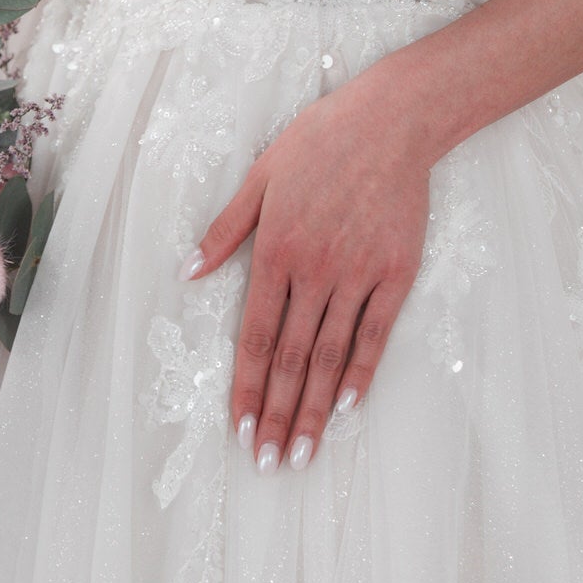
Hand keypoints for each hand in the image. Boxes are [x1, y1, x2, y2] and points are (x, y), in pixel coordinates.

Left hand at [177, 64, 431, 473]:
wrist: (391, 120)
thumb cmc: (321, 139)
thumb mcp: (260, 174)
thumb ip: (225, 229)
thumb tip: (188, 271)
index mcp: (275, 249)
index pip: (254, 335)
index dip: (245, 388)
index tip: (239, 428)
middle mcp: (314, 270)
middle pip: (290, 358)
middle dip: (275, 415)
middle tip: (267, 462)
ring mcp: (357, 274)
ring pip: (329, 356)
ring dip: (313, 409)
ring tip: (302, 452)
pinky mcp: (394, 273)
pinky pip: (374, 334)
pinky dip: (360, 373)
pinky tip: (346, 407)